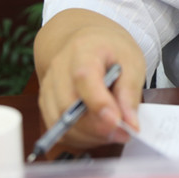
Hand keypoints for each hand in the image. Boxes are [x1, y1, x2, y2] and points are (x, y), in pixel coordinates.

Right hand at [34, 10, 146, 149]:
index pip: (84, 78)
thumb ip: (130, 93)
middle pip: (68, 105)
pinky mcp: (46, 103)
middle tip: (123, 133)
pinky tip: (99, 132)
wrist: (86, 40)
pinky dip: (80, 137)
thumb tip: (130, 125)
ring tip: (114, 132)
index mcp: (83, 50)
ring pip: (61, 123)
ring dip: (89, 135)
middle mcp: (59, 68)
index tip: (117, 122)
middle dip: (97, 127)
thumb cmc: (110, 49)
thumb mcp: (132, 61)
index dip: (99, 103)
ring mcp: (48, 86)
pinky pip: (58, 129)